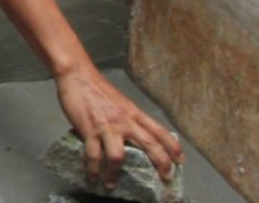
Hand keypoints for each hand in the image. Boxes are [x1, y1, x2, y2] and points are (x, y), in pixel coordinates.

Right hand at [56, 64, 183, 188]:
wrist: (78, 75)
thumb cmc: (97, 89)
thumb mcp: (120, 103)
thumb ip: (128, 119)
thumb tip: (132, 136)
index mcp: (133, 113)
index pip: (159, 130)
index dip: (172, 146)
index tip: (180, 160)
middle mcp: (124, 120)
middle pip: (149, 144)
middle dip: (160, 162)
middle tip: (165, 177)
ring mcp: (107, 126)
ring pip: (118, 156)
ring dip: (115, 173)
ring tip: (111, 183)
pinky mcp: (89, 129)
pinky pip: (93, 155)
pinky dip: (94, 169)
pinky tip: (93, 176)